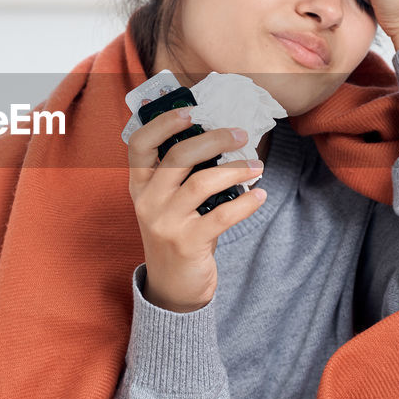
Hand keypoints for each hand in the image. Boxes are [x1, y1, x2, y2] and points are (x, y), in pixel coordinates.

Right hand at [126, 109, 265, 312]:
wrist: (173, 287)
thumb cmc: (176, 233)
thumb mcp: (166, 203)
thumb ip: (180, 174)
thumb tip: (218, 136)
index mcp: (140, 185)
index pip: (139, 145)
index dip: (162, 123)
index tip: (191, 112)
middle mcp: (147, 201)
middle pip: (177, 157)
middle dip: (214, 139)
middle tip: (241, 134)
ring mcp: (165, 223)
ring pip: (202, 183)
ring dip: (235, 169)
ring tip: (258, 165)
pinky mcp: (187, 244)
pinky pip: (221, 215)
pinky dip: (245, 203)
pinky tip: (260, 195)